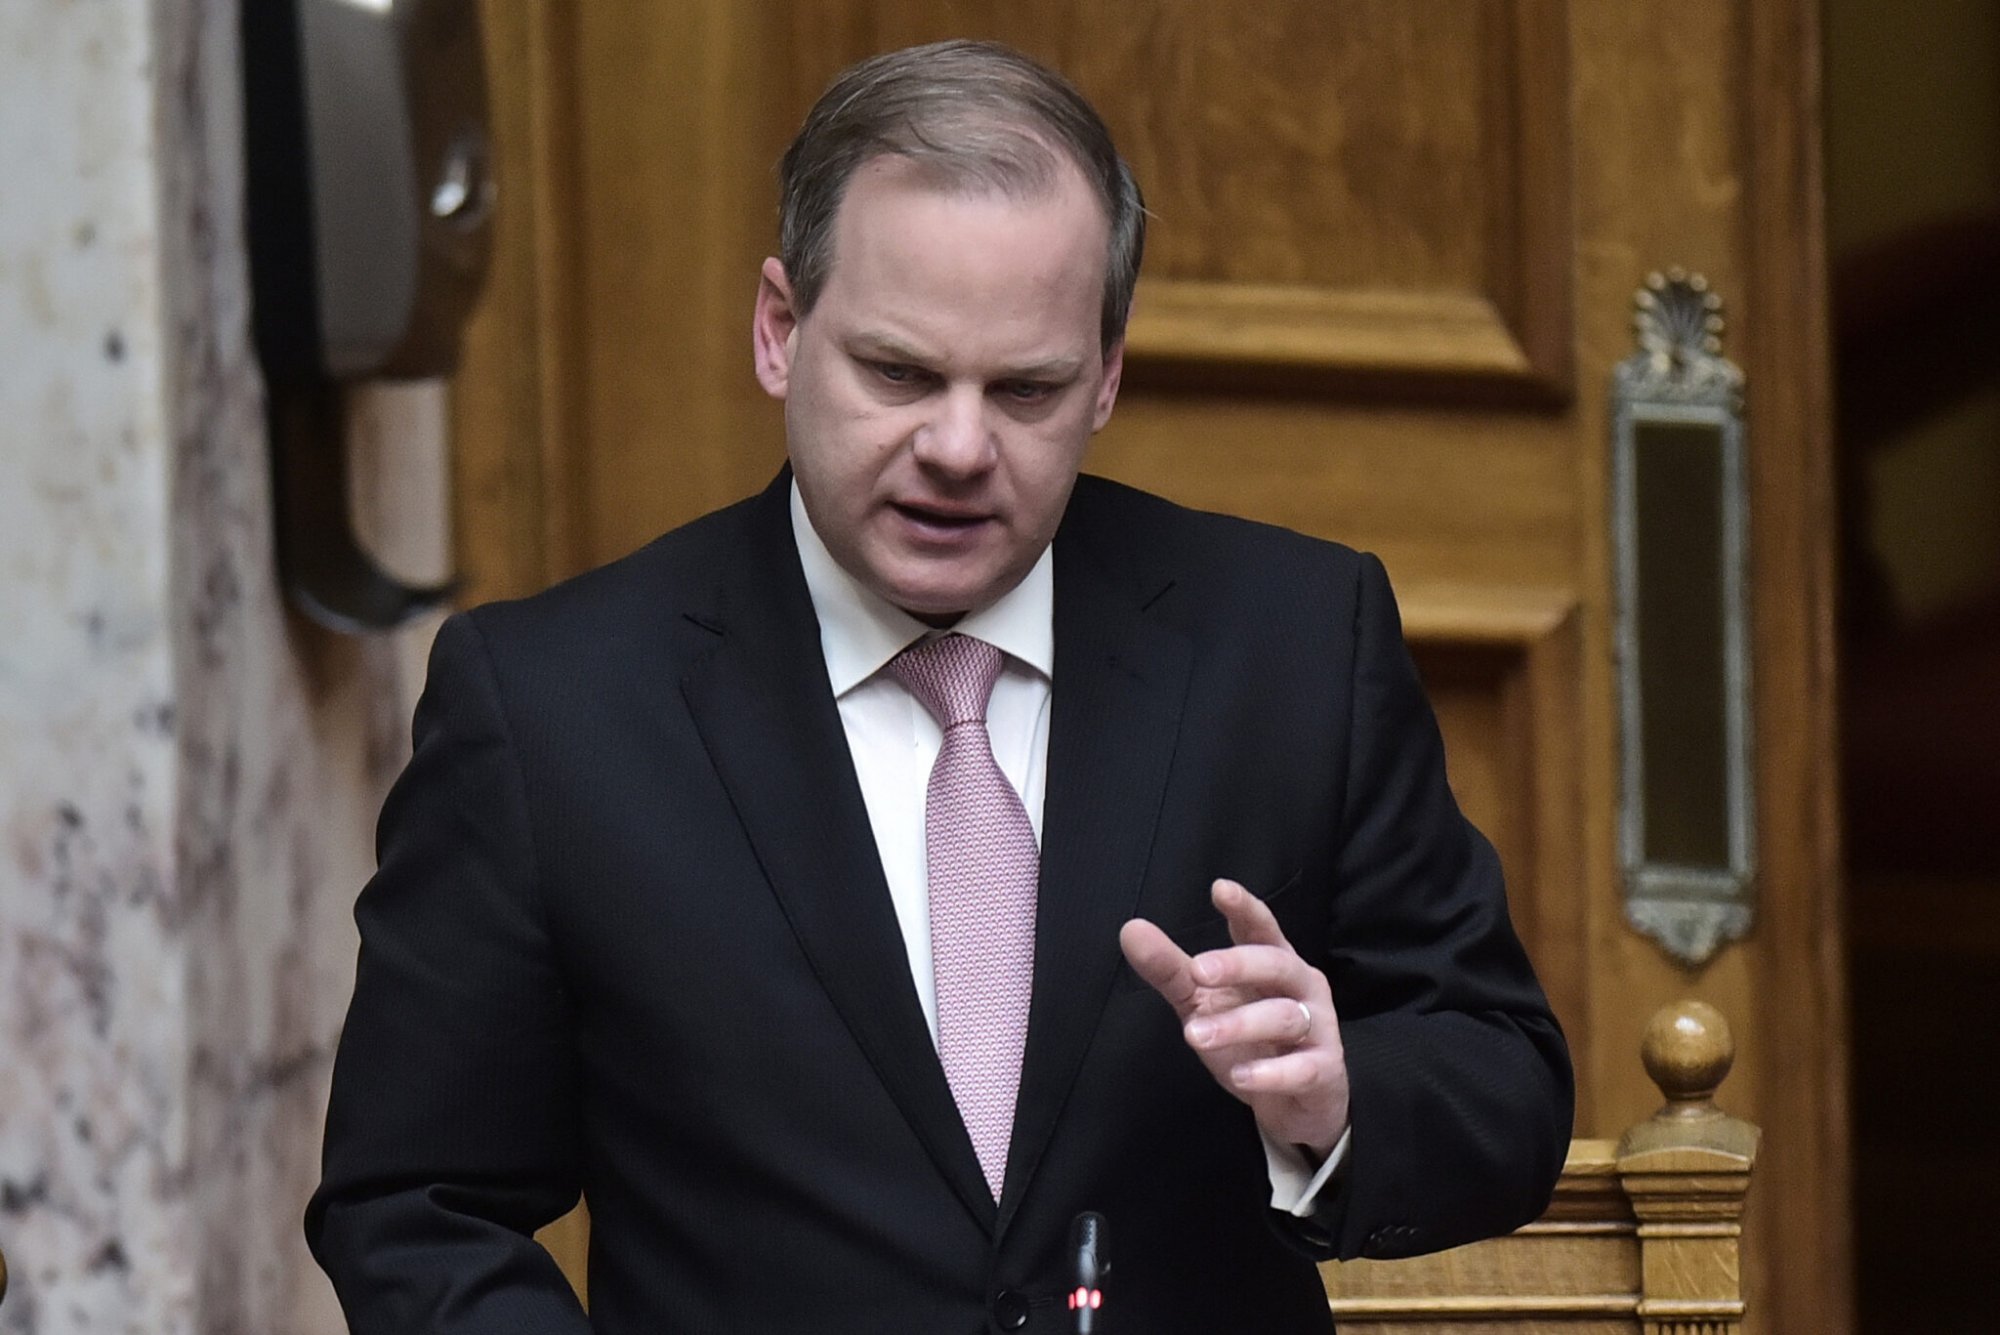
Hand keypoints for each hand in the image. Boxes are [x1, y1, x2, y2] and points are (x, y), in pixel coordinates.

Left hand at [1120, 878, 1348, 1157]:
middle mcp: (1302, 987)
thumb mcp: (1204, 1001)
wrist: (1296, 1102)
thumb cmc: (1252, 1040)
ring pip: (1284, 1016)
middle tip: (1198, 971)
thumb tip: (1131, 929)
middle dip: (1238, 964)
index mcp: (1275, 962)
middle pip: (1277, 964)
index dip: (1245, 908)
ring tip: (1195, 1035)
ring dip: (1238, 1024)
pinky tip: (1240, 1076)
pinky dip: (1270, 1073)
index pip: (1261, 928)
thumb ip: (1171, 969)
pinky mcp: (1323, 1072)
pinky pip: (1302, 1069)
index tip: (1220, 889)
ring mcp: (1317, 1029)